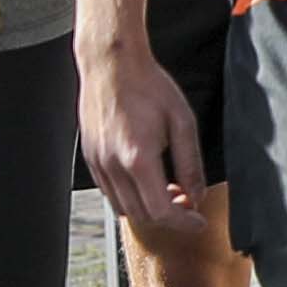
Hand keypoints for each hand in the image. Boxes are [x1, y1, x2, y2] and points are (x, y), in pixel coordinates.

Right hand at [81, 45, 208, 226]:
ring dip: (147, 208)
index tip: (197, 221)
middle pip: (141, 215)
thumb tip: (196, 194)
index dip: (183, 222)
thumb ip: (190, 164)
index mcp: (138, 158)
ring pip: (121, 207)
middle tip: (187, 205)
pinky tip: (145, 179)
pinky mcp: (90, 157)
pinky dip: (129, 196)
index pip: (161, 211)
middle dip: (167, 217)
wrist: (112, 64)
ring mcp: (97, 162)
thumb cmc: (147, 86)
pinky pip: (108, 191)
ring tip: (167, 191)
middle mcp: (113, 165)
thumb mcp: (182, 122)